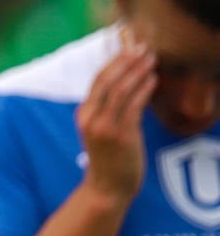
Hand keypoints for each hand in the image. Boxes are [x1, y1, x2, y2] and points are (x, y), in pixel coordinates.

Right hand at [75, 31, 154, 202]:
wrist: (107, 188)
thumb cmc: (109, 159)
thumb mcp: (100, 130)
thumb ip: (106, 110)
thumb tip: (125, 87)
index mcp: (83, 113)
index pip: (97, 80)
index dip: (113, 61)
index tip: (128, 48)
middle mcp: (90, 117)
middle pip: (107, 80)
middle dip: (125, 61)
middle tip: (141, 47)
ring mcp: (104, 126)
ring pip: (120, 90)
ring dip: (137, 71)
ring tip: (150, 59)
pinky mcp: (120, 135)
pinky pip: (133, 106)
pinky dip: (143, 89)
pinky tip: (152, 79)